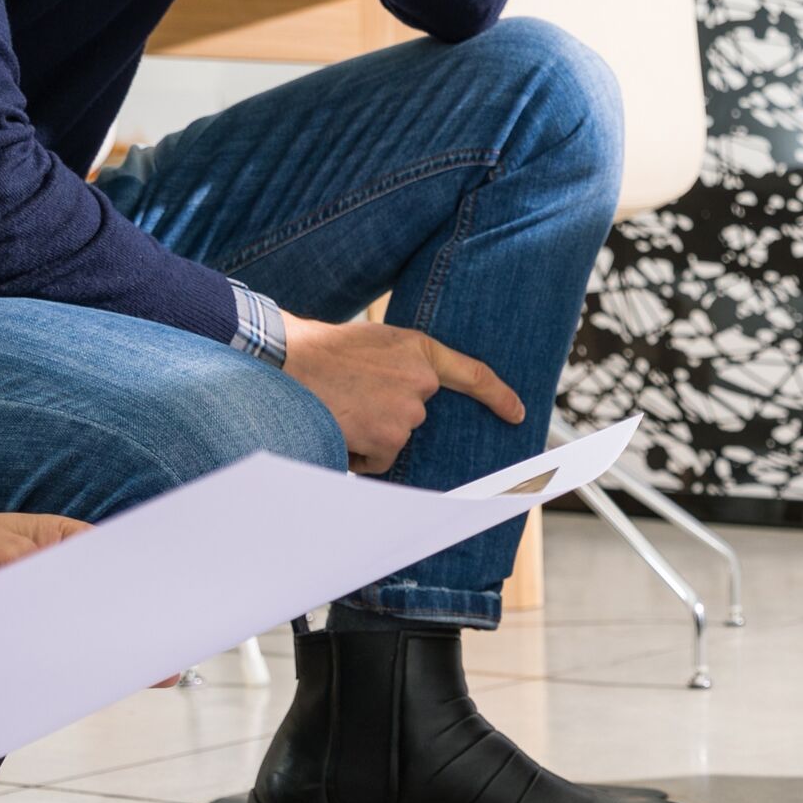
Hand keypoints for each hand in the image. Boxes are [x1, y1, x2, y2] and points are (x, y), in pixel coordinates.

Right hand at [282, 316, 523, 473]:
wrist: (285, 360)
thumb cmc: (322, 352)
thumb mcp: (374, 343)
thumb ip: (402, 364)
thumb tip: (418, 394)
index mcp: (420, 351)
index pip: (474, 375)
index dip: (498, 396)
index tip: (517, 413)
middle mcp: (422, 382)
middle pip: (417, 415)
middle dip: (389, 414)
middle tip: (355, 396)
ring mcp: (408, 413)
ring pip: (396, 438)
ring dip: (370, 433)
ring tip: (341, 407)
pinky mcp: (390, 439)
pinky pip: (379, 458)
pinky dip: (358, 451)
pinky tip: (338, 425)